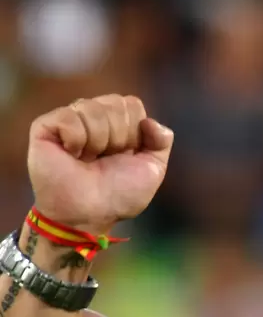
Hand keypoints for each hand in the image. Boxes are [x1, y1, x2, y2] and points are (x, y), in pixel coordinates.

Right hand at [26, 95, 173, 235]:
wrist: (91, 213)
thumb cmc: (120, 194)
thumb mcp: (153, 169)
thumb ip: (161, 141)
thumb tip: (149, 121)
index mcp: (118, 123)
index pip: (131, 104)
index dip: (134, 131)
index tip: (126, 154)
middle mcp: (93, 117)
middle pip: (115, 103)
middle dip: (119, 136)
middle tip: (105, 159)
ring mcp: (69, 120)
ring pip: (93, 108)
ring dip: (98, 141)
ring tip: (87, 159)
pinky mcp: (45, 127)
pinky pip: (69, 117)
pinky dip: (76, 140)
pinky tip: (71, 155)